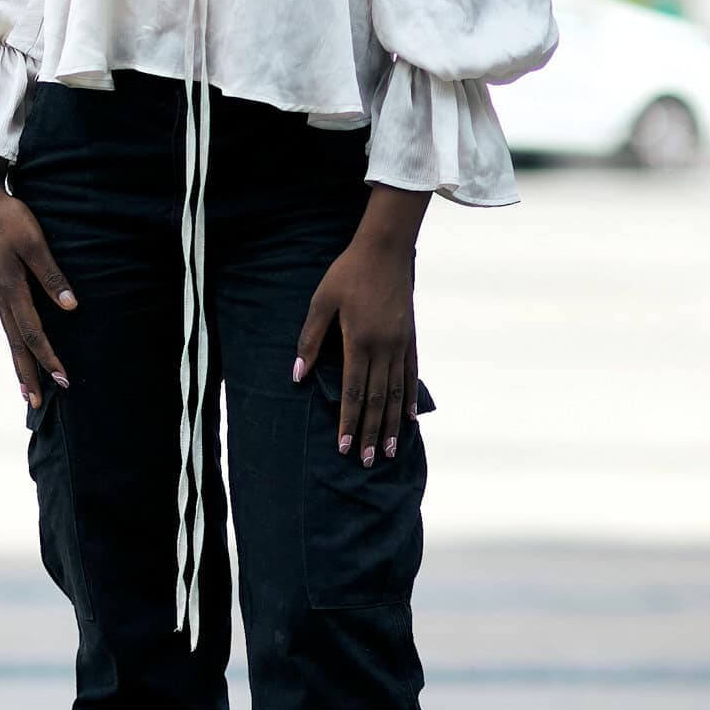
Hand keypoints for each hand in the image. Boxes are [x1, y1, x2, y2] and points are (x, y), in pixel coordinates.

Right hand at [0, 159, 76, 409]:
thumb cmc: (10, 218)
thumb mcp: (34, 242)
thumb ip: (52, 275)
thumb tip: (71, 306)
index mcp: (10, 288)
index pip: (32, 331)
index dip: (47, 356)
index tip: (62, 378)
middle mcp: (0, 296)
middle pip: (16, 343)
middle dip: (28, 374)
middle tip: (36, 402)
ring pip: (10, 336)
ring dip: (19, 364)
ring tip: (26, 390)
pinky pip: (8, 324)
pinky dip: (15, 344)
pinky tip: (21, 352)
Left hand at [292, 194, 425, 468]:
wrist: (385, 249)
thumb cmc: (348, 273)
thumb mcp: (321, 302)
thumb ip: (310, 340)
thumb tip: (298, 375)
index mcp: (358, 341)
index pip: (352, 392)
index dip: (348, 421)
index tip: (344, 446)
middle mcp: (382, 348)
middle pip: (376, 399)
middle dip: (368, 432)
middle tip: (365, 460)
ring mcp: (400, 344)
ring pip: (395, 393)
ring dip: (389, 424)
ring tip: (387, 449)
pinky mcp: (409, 337)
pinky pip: (410, 374)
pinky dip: (409, 398)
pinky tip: (408, 418)